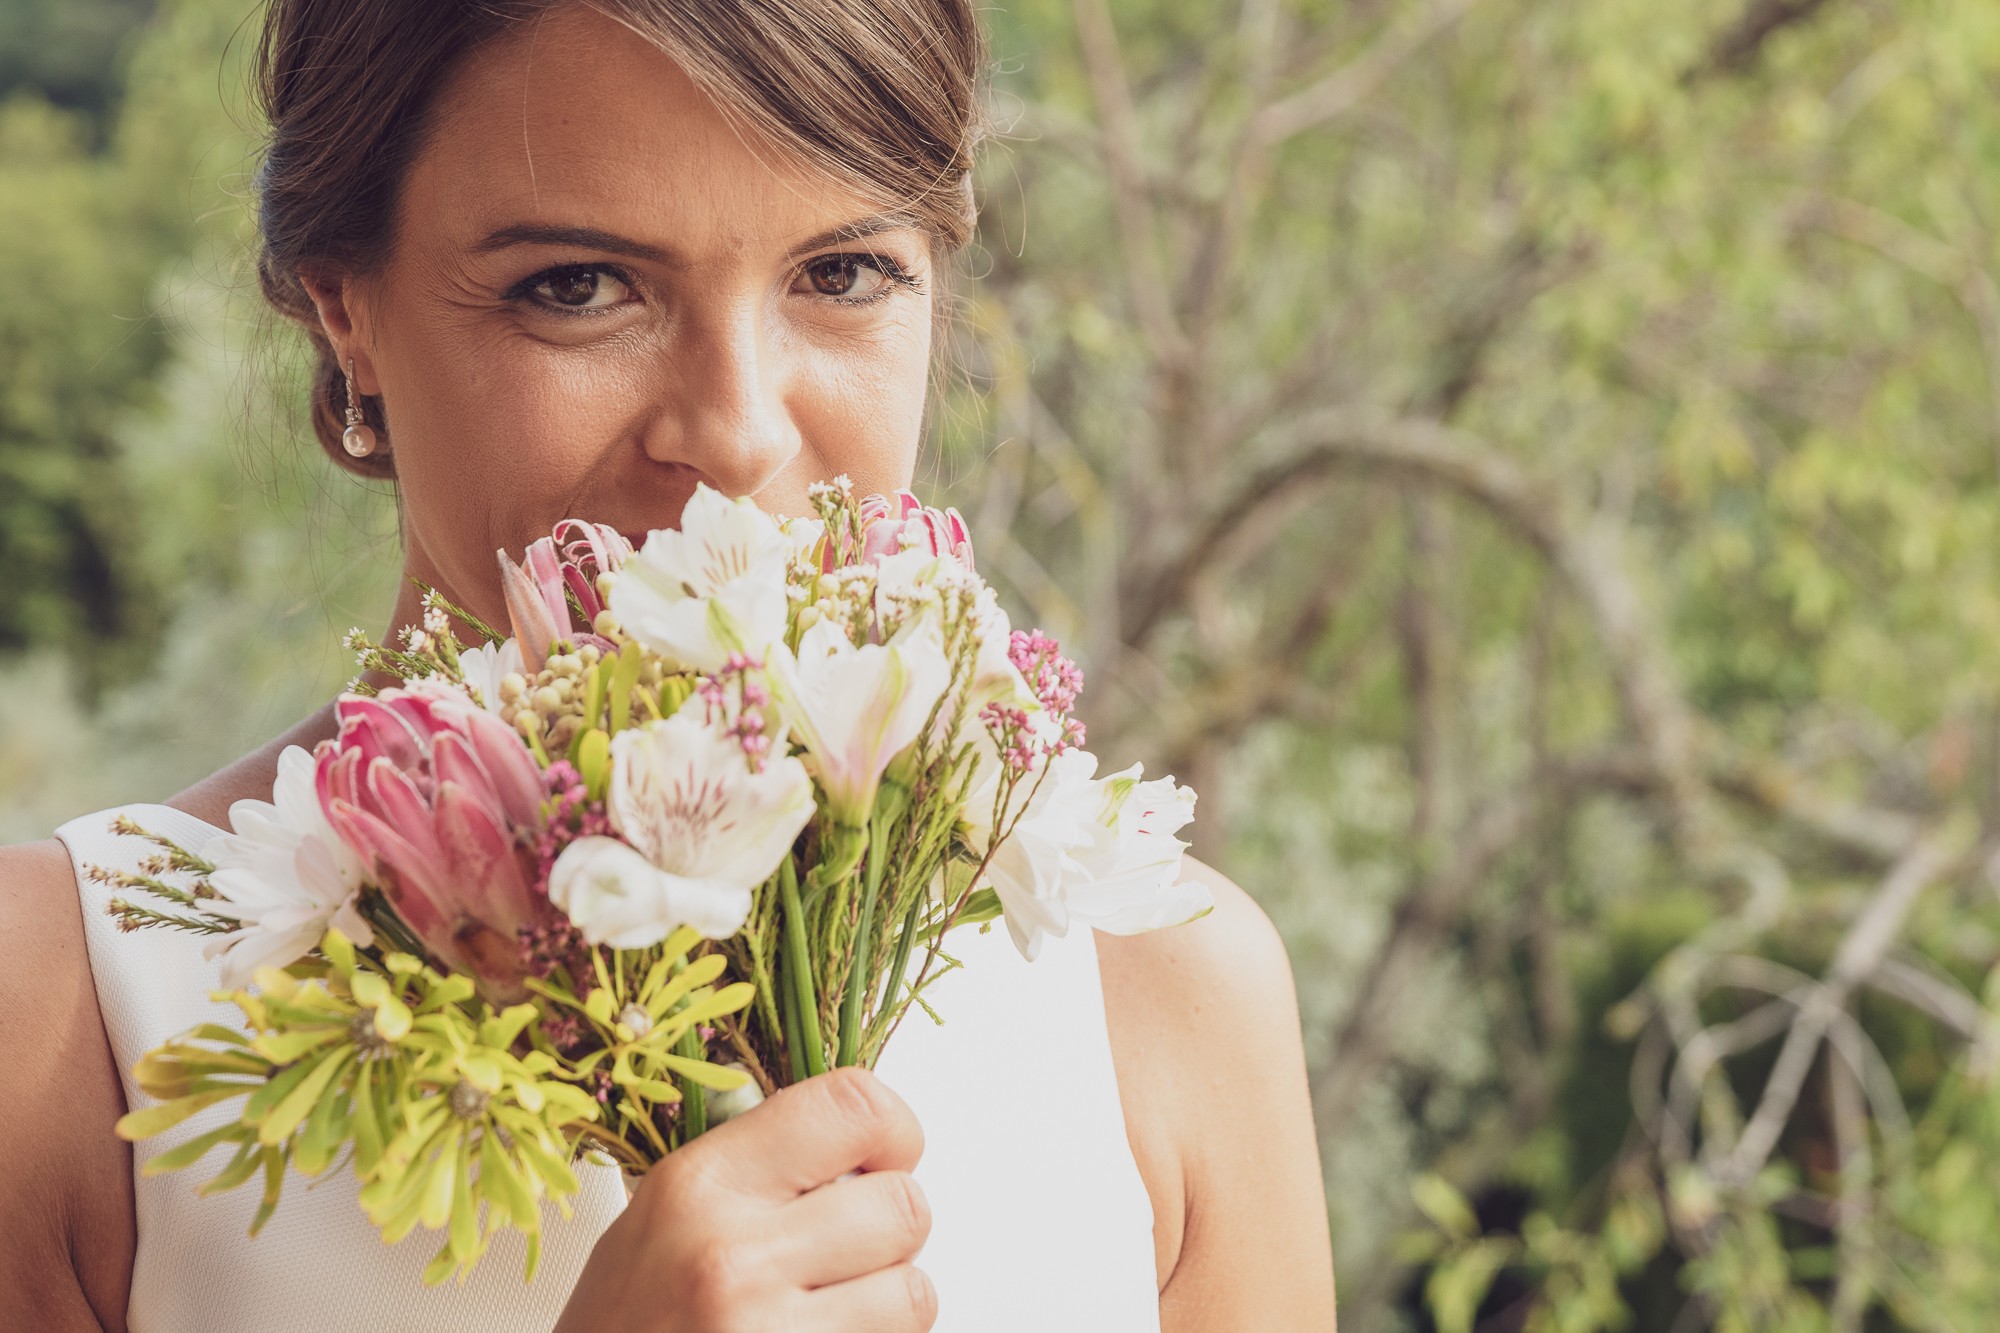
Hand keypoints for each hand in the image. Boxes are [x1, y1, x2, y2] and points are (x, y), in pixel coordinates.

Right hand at [554, 1067, 936, 1331]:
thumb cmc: (625, 1326)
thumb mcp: (662, 1217)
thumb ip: (759, 1166)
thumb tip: (860, 1139)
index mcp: (699, 1186)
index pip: (852, 1108)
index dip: (892, 1130)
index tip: (883, 1156)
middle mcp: (732, 1257)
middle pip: (903, 1205)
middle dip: (889, 1231)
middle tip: (844, 1253)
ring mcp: (765, 1332)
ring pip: (913, 1291)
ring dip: (887, 1302)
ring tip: (827, 1310)